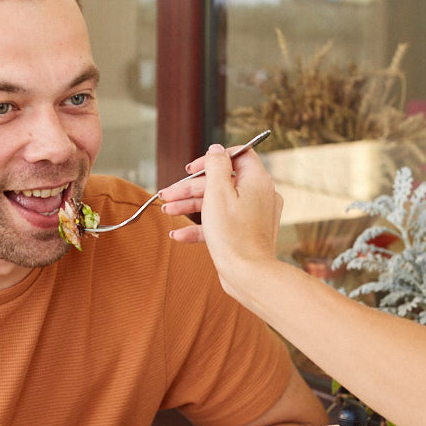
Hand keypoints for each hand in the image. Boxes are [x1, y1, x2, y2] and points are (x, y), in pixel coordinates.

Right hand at [160, 145, 282, 297]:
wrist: (248, 275)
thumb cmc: (233, 234)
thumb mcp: (217, 193)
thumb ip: (216, 166)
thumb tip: (216, 149)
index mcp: (257, 180)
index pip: (237, 155)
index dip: (212, 159)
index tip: (191, 169)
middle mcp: (259, 195)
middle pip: (221, 182)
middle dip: (190, 188)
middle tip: (167, 195)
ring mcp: (253, 215)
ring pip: (218, 202)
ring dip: (190, 206)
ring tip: (166, 212)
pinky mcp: (245, 233)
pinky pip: (222, 222)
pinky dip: (201, 226)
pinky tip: (179, 234)